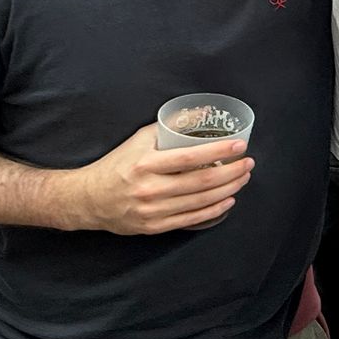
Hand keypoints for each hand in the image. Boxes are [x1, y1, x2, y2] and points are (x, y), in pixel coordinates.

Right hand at [62, 124, 252, 234]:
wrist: (89, 199)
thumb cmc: (118, 165)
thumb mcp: (140, 139)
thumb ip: (170, 126)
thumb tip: (202, 111)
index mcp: (146, 164)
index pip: (190, 157)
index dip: (219, 150)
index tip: (240, 145)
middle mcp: (150, 189)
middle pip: (201, 181)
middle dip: (231, 172)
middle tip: (248, 163)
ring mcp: (153, 211)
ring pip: (200, 202)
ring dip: (228, 189)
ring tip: (243, 178)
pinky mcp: (155, 227)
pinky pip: (192, 219)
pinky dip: (214, 210)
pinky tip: (228, 199)